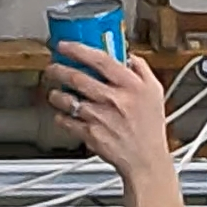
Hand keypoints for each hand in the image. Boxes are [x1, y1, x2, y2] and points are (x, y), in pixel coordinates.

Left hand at [46, 43, 172, 180]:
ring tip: (54, 92)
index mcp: (130, 86)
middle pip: (77, 78)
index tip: (65, 45)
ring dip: (56, 94)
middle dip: (58, 70)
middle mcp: (114, 100)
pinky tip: (62, 114)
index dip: (78, 49)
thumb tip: (128, 54)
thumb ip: (141, 69)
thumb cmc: (150, 127)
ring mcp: (100, 117)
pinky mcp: (90, 134)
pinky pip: (66, 121)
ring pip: (67, 100)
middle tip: (52, 68)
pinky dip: (60, 116)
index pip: (100, 60)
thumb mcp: (155, 92)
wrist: (146, 160)